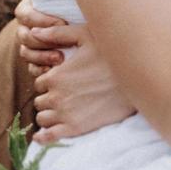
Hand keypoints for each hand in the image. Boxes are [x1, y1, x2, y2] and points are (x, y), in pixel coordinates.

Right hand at [13, 0, 66, 71]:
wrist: (80, 15)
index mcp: (27, 9)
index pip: (25, 15)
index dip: (40, 18)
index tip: (61, 20)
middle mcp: (26, 27)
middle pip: (24, 37)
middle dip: (41, 41)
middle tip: (61, 44)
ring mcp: (31, 45)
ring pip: (27, 54)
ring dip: (41, 58)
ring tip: (60, 59)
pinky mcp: (40, 60)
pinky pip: (33, 69)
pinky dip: (42, 71)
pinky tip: (56, 71)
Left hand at [29, 22, 136, 142]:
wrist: (137, 82)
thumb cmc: (112, 55)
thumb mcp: (86, 36)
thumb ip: (57, 33)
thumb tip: (33, 32)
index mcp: (56, 76)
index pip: (40, 83)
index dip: (49, 82)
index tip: (62, 82)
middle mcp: (56, 96)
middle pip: (40, 101)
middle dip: (49, 98)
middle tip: (65, 96)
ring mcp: (65, 114)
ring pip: (43, 118)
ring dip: (48, 115)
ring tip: (61, 111)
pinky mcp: (75, 129)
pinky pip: (49, 137)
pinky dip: (43, 137)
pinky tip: (43, 136)